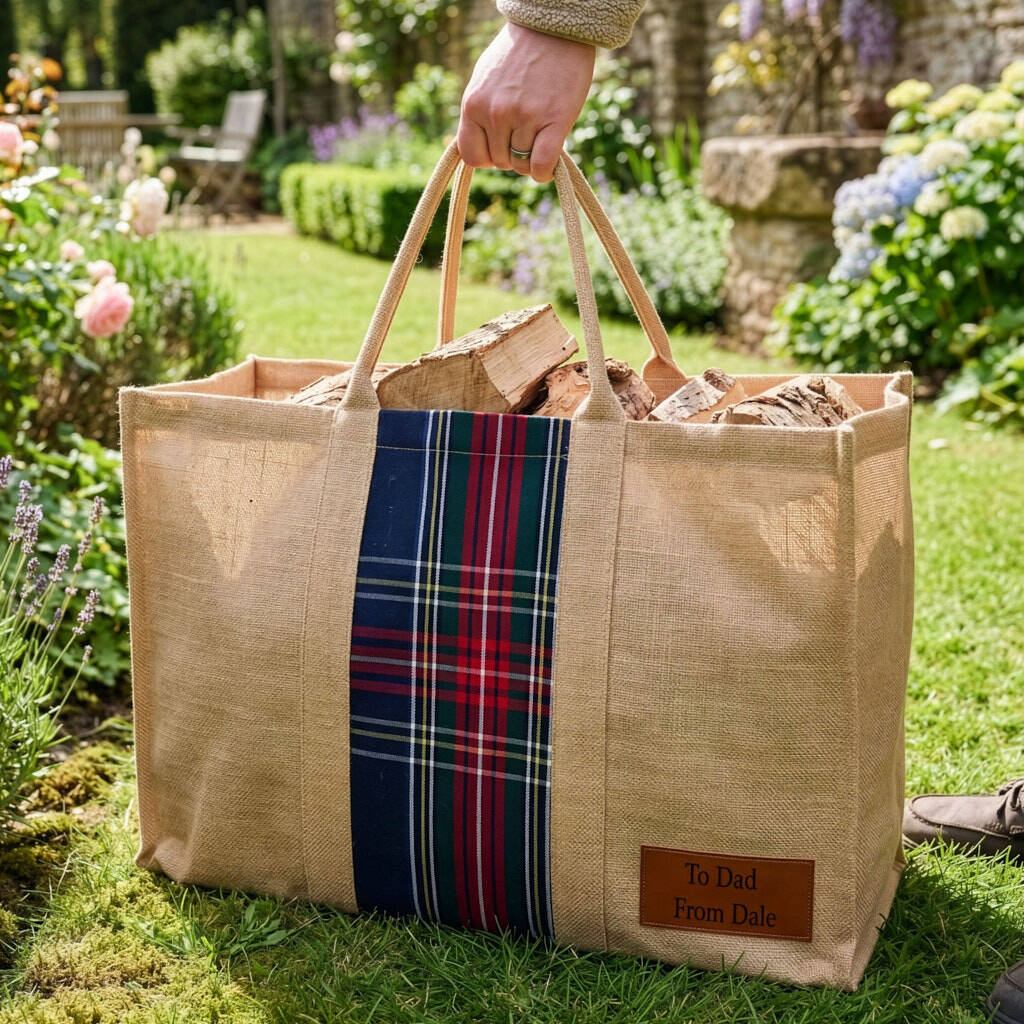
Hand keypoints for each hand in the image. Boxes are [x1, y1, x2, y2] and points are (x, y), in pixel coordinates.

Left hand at [457, 22, 594, 182]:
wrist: (553, 28)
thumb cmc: (519, 54)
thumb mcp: (485, 79)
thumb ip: (479, 113)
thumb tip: (478, 152)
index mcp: (474, 103)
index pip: (472, 156)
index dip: (487, 158)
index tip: (500, 148)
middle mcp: (496, 112)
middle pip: (501, 162)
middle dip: (513, 153)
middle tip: (527, 132)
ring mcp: (525, 117)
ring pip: (522, 165)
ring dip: (531, 158)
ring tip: (539, 134)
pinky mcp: (555, 120)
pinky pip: (542, 166)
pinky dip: (544, 172)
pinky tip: (549, 164)